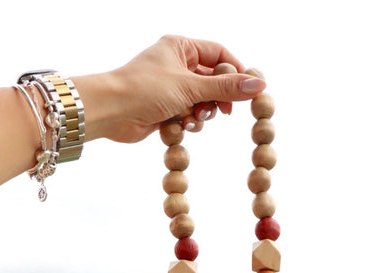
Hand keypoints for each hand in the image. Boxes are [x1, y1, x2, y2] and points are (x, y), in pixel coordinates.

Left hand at [79, 35, 265, 143]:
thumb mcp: (191, 86)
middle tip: (223, 112)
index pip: (219, 54)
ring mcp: (170, 88)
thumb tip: (259, 86)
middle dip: (216, 98)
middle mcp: (176, 64)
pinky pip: (188, 116)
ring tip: (191, 119)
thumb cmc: (146, 89)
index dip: (235, 71)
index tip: (248, 91)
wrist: (111, 111)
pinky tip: (180, 126)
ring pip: (201, 102)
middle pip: (212, 81)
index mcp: (181, 47)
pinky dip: (188, 122)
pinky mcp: (164, 109)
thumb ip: (226, 87)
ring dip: (201, 114)